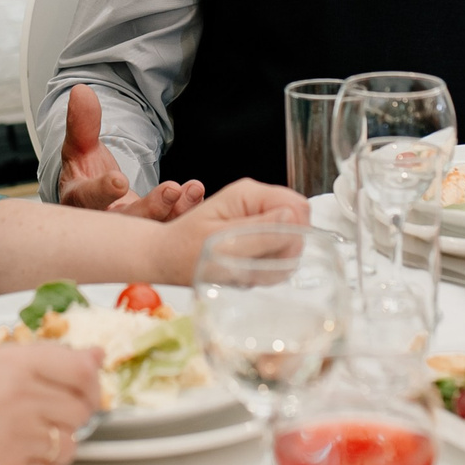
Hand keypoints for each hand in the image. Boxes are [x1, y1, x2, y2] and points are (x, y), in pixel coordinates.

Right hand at [0, 341, 99, 464]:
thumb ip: (42, 361)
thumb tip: (96, 357)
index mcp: (7, 364)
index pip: (80, 369)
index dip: (89, 385)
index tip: (82, 395)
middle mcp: (13, 398)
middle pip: (81, 411)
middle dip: (63, 422)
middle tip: (30, 426)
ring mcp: (11, 442)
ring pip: (71, 448)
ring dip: (50, 454)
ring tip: (12, 449)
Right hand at [55, 85, 203, 219]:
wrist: (97, 197)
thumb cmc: (86, 172)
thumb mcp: (80, 146)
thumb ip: (82, 122)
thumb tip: (82, 91)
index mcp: (80, 200)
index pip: (89, 197)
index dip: (103, 191)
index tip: (120, 181)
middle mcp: (105, 220)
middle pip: (126, 220)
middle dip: (151, 208)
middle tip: (171, 190)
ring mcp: (131, 227)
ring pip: (153, 225)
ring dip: (176, 210)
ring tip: (191, 190)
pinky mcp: (152, 227)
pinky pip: (170, 224)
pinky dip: (185, 211)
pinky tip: (196, 195)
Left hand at [150, 177, 310, 283]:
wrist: (166, 257)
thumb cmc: (184, 251)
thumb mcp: (222, 245)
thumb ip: (259, 233)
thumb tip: (292, 219)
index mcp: (248, 195)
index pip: (297, 206)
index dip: (294, 235)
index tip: (273, 256)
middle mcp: (256, 201)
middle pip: (298, 222)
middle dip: (285, 249)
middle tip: (257, 265)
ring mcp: (257, 215)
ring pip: (291, 237)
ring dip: (276, 259)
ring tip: (248, 268)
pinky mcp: (256, 230)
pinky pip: (280, 248)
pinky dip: (269, 264)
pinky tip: (249, 269)